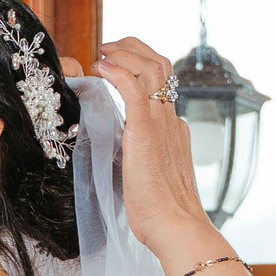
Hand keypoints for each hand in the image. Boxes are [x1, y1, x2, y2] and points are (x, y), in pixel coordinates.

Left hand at [92, 37, 226, 270]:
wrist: (174, 227)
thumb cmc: (158, 214)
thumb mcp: (149, 176)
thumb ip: (142, 159)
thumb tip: (125, 154)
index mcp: (172, 128)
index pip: (162, 83)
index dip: (138, 65)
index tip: (114, 63)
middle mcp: (171, 119)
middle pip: (160, 64)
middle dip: (132, 48)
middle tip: (106, 48)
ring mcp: (162, 123)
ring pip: (151, 67)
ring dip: (123, 53)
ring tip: (101, 54)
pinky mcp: (146, 131)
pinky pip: (134, 88)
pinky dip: (117, 71)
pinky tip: (101, 69)